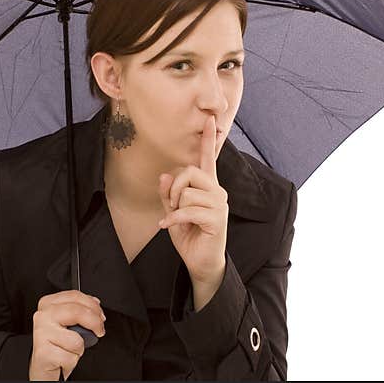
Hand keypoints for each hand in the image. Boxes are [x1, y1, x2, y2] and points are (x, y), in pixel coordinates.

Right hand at [29, 290, 105, 380]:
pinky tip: (64, 359)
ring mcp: (41, 334)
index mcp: (48, 303)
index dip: (93, 306)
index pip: (75, 296)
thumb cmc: (56, 343)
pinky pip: (70, 357)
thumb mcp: (67, 321)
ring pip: (76, 340)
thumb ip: (79, 309)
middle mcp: (42, 316)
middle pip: (77, 312)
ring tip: (71, 350)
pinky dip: (72, 362)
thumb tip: (95, 303)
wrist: (42, 365)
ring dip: (80, 349)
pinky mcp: (43, 352)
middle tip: (99, 331)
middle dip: (95, 323)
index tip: (100, 316)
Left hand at [157, 115, 227, 284]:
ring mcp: (219, 204)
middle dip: (174, 188)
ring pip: (188, 192)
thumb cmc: (189, 235)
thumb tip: (165, 176)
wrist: (200, 262)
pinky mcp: (217, 219)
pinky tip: (166, 227)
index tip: (211, 120)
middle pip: (190, 172)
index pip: (208, 158)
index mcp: (207, 186)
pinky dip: (172, 219)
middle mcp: (217, 191)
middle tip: (170, 205)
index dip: (208, 139)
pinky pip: (188, 210)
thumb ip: (169, 193)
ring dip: (174, 207)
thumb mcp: (173, 211)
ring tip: (174, 219)